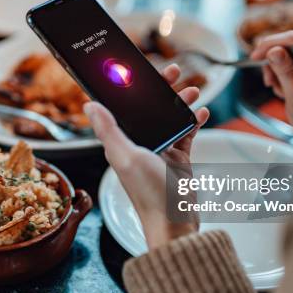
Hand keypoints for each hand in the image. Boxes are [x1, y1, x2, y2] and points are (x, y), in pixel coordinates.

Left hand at [84, 64, 208, 248]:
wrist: (175, 221)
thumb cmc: (148, 193)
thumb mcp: (126, 157)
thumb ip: (109, 131)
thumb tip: (89, 105)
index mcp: (123, 142)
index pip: (124, 107)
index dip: (132, 87)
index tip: (141, 70)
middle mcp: (140, 144)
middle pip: (149, 108)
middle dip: (162, 89)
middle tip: (174, 71)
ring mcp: (160, 150)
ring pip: (170, 117)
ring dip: (181, 102)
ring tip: (193, 90)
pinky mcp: (178, 158)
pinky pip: (187, 133)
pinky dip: (194, 121)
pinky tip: (202, 112)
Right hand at [251, 31, 292, 147]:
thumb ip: (285, 73)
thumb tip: (272, 50)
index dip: (269, 45)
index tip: (254, 58)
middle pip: (290, 46)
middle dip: (274, 62)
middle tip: (269, 83)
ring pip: (291, 56)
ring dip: (279, 71)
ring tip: (281, 92)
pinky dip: (287, 76)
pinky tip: (288, 92)